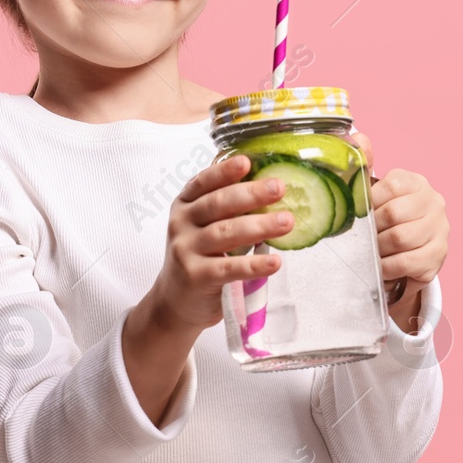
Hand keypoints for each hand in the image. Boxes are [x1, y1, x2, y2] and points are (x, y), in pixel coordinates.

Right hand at [147, 154, 295, 332]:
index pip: (203, 182)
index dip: (224, 171)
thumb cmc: (199, 257)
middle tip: (279, 187)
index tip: (247, 162)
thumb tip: (271, 188)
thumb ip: (226, 209)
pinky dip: (254, 264)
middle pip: (217, 204)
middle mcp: (181, 223)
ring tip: (287, 221)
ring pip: (225, 233)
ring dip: (259, 225)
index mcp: (185, 205)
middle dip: (251, 194)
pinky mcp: (196, 276)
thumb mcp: (203, 227)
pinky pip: (229, 268)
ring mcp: (186, 250)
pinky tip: (274, 262)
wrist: (175, 301)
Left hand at [349, 130, 449, 299]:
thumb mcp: (375, 194)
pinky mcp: (438, 254)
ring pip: (400, 239)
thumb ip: (364, 166)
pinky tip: (382, 267)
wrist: (409, 256)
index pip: (390, 186)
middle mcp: (433, 201)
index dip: (370, 205)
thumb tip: (357, 136)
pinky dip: (388, 267)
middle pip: (394, 214)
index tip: (360, 216)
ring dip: (379, 250)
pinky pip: (408, 262)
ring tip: (371, 252)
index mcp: (415, 182)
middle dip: (372, 230)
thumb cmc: (387, 220)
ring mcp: (440, 228)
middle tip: (363, 237)